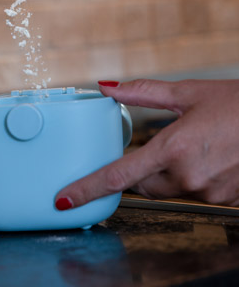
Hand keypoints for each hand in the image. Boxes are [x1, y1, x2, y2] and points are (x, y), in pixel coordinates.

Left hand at [55, 79, 238, 209]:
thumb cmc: (237, 103)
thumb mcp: (187, 93)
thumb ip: (142, 92)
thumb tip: (108, 87)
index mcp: (173, 149)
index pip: (118, 176)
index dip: (87, 189)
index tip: (65, 200)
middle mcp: (188, 176)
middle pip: (140, 184)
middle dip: (134, 172)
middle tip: (146, 150)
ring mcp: (207, 191)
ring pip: (166, 188)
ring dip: (164, 173)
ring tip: (188, 146)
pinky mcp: (224, 199)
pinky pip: (191, 191)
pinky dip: (188, 177)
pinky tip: (205, 156)